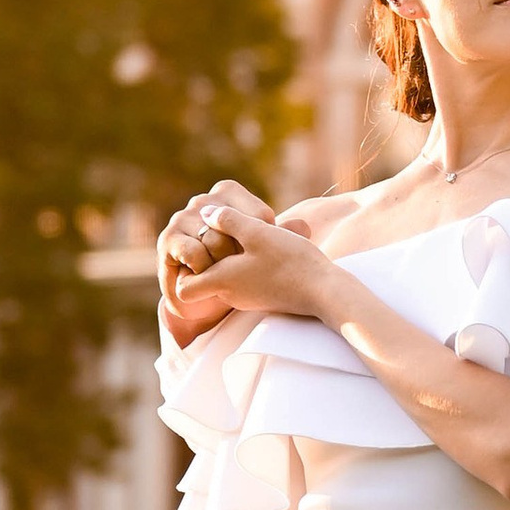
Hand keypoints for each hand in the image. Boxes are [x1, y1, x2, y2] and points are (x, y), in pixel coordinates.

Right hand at [157, 184, 270, 330]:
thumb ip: (283, 234)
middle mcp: (203, 199)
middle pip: (237, 227)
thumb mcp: (263, 249)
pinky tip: (203, 273)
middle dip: (241, 255)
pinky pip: (194, 252)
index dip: (264, 241)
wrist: (204, 296)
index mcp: (228, 192)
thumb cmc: (237, 267)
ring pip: (215, 241)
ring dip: (221, 264)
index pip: (259, 215)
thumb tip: (304, 226)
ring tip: (218, 271)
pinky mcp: (167, 238)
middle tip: (236, 265)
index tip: (256, 253)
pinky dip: (203, 267)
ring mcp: (182, 216)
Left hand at [166, 187, 337, 325]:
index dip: (185, 270)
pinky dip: (247, 266)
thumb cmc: (290, 261)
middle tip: (226, 235)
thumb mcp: (257, 233)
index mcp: (223, 281)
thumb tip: (206, 211)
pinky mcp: (265, 296)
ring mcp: (248, 297)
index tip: (200, 249)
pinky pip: (244, 281)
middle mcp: (231, 294)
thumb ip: (228, 221)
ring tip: (251, 238)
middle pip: (204, 281)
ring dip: (231, 259)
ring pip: (226, 279)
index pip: (183, 290)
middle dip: (209, 258)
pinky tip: (266, 250)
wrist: (325, 290)